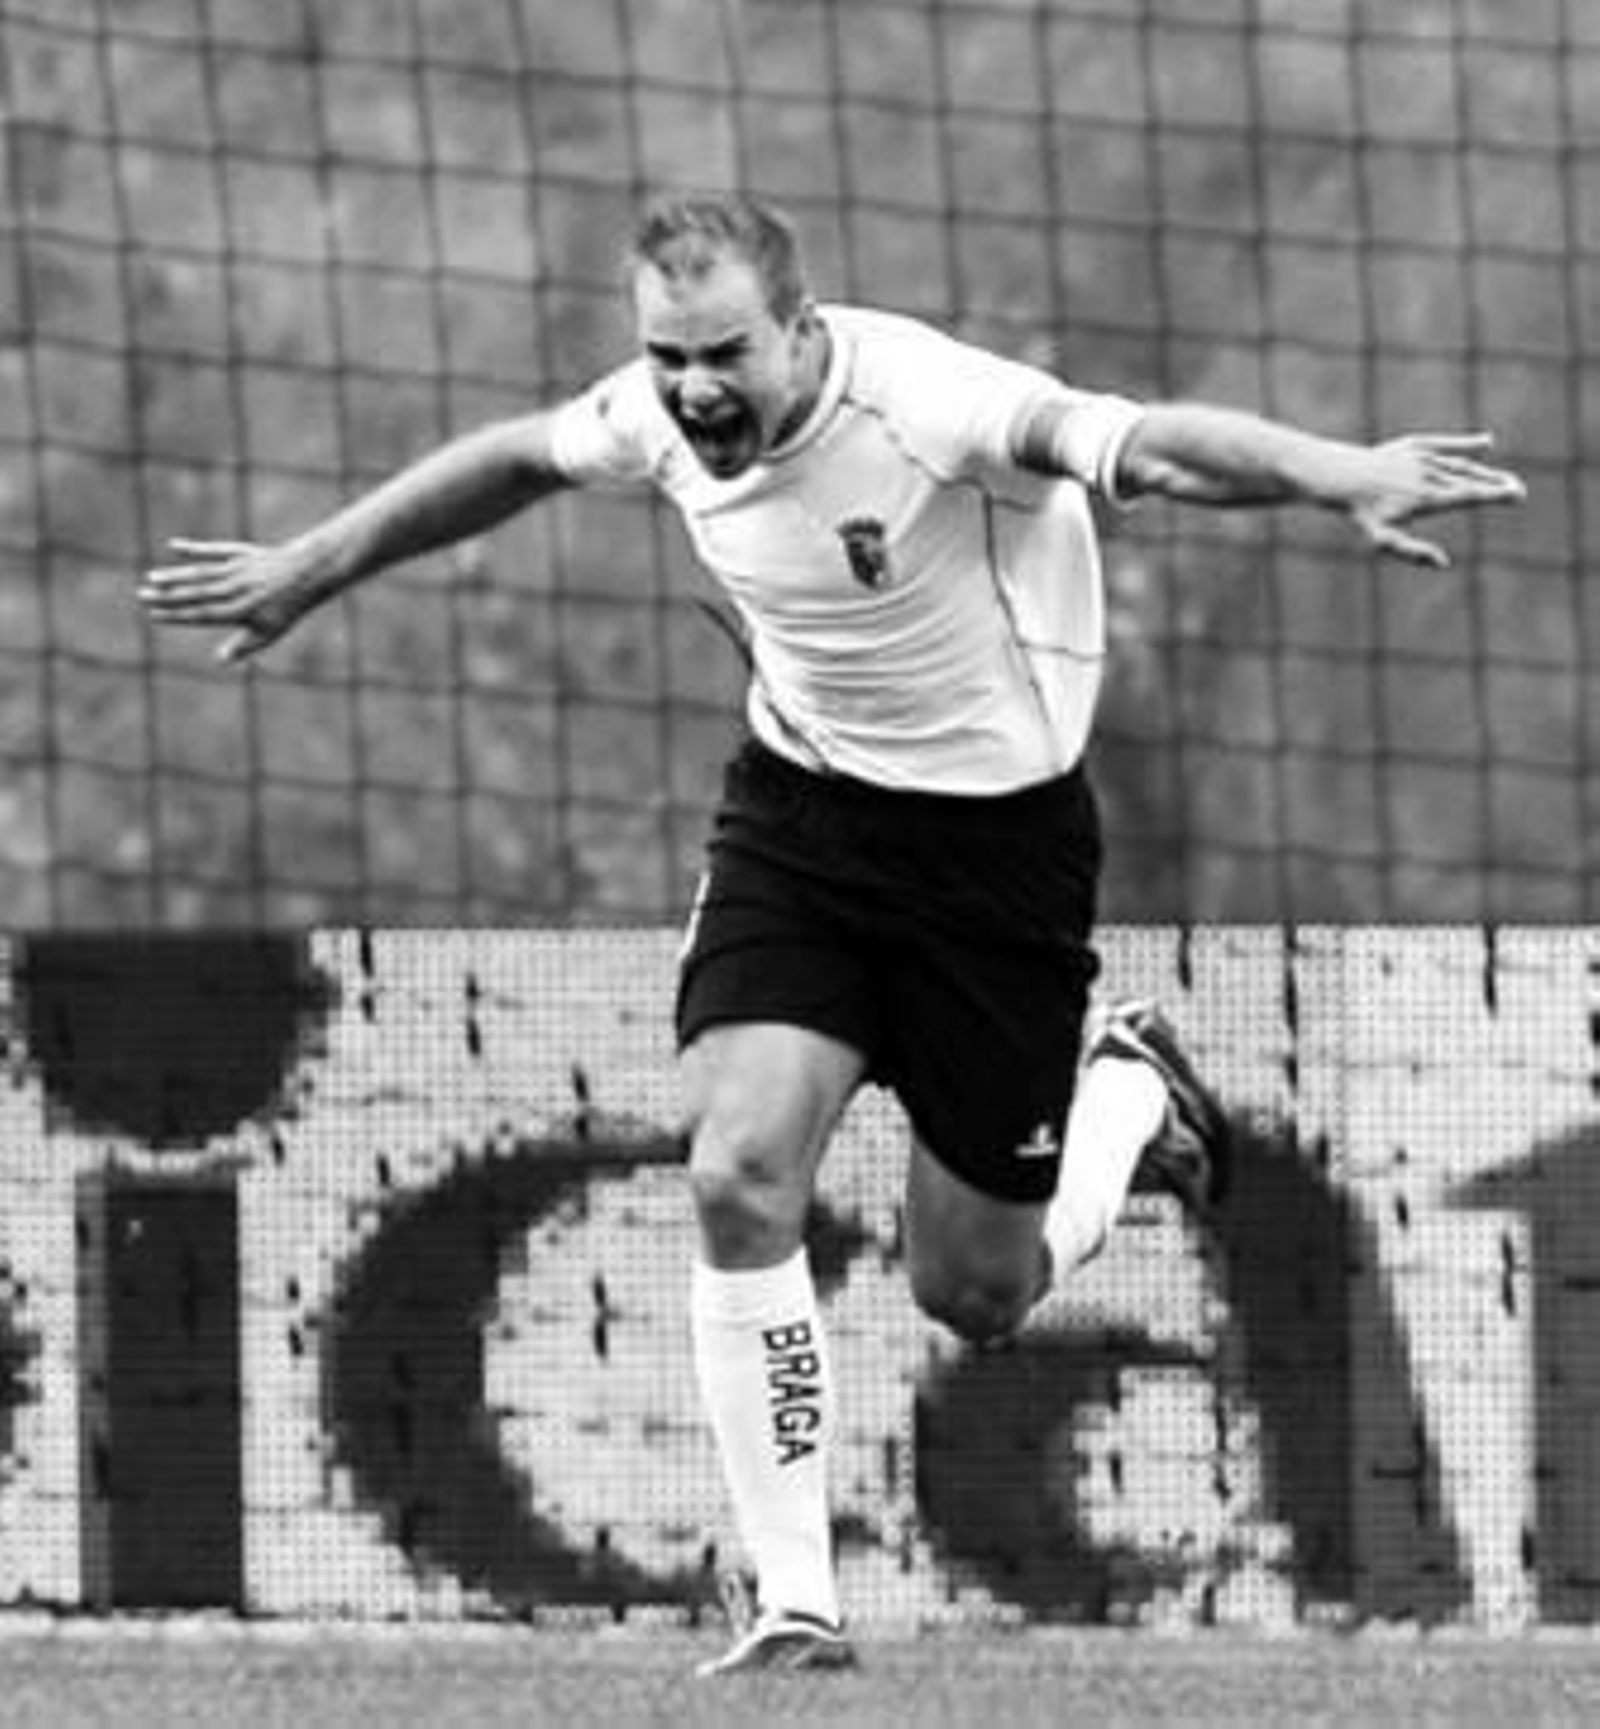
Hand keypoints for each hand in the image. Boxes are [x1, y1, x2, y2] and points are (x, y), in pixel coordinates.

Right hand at [138, 537, 319, 661]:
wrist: (308, 575)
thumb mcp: (270, 632)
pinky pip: (214, 550)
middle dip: (167, 596)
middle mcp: (236, 590)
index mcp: (240, 611)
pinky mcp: (242, 553)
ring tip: (152, 578)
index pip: (201, 614)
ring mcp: (238, 570)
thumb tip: (220, 660)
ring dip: (175, 575)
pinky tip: (174, 547)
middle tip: (142, 595)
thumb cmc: (287, 607)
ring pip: (201, 572)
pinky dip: (194, 549)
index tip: (153, 614)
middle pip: (195, 593)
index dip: (176, 614)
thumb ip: (245, 646)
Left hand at [1346, 432, 1525, 567]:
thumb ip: (1413, 552)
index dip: (1495, 494)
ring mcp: (1422, 458)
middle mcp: (1429, 476)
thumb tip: (1443, 564)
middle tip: (1518, 491)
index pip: (1470, 495)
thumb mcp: (1383, 539)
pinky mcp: (1413, 445)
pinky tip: (1486, 444)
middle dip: (1497, 484)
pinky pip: (1444, 443)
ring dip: (1484, 471)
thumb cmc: (1362, 513)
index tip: (1516, 495)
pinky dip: (1465, 443)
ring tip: (1504, 480)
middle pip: (1471, 479)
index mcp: (1427, 498)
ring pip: (1461, 463)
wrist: (1341, 477)